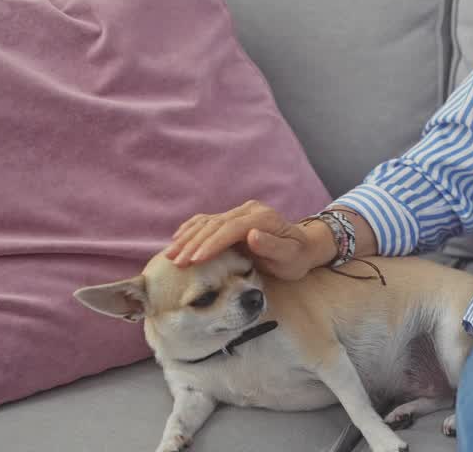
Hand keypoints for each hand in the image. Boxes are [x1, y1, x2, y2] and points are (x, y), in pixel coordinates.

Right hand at [163, 200, 324, 280]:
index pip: (232, 228)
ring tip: (170, 255)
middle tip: (176, 262)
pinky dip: (191, 228)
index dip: (212, 243)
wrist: (302, 247)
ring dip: (188, 237)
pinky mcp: (233, 218)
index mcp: (263, 218)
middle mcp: (250, 210)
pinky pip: (208, 220)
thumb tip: (252, 235)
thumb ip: (272, 246)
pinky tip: (177, 238)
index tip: (195, 260)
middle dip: (194, 243)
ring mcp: (240, 212)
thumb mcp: (290, 256)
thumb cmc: (296, 257)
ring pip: (208, 221)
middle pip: (216, 224)